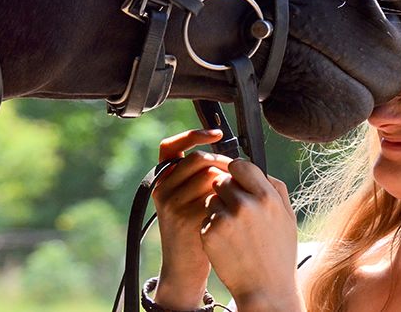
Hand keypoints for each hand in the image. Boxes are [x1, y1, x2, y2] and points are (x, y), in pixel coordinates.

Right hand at [151, 129, 230, 309]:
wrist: (185, 267)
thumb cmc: (195, 229)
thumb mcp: (188, 199)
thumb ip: (199, 177)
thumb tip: (230, 154)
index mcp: (162, 180)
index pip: (170, 146)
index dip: (192, 135)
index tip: (216, 133)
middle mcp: (163, 189)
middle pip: (197, 159)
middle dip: (222, 162)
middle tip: (238, 173)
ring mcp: (172, 204)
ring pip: (209, 176)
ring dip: (229, 181)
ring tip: (237, 194)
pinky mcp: (185, 218)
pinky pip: (214, 197)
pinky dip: (228, 199)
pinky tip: (234, 208)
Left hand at [200, 159, 304, 311]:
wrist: (266, 289)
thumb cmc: (279, 253)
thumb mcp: (288, 218)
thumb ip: (275, 189)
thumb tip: (259, 170)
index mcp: (267, 197)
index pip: (240, 165)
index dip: (236, 171)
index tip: (236, 179)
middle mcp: (245, 204)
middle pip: (222, 180)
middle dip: (225, 191)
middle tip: (235, 210)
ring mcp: (225, 219)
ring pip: (211, 199)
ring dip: (217, 209)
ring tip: (233, 230)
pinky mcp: (210, 233)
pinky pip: (205, 219)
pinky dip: (211, 228)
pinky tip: (226, 243)